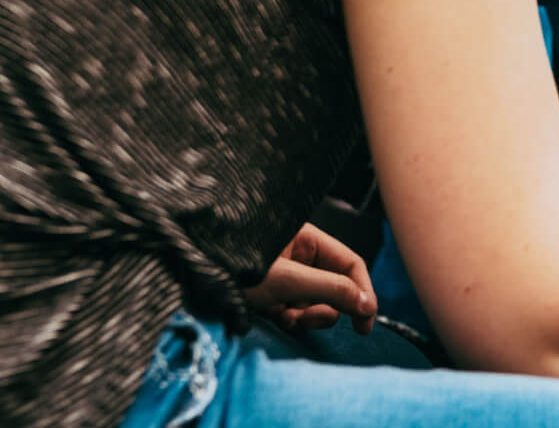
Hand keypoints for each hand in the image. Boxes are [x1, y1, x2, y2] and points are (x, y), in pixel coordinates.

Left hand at [242, 223, 377, 334]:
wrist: (192, 278)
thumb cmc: (232, 268)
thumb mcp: (287, 280)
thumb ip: (330, 289)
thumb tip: (366, 304)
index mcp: (308, 237)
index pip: (350, 262)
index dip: (362, 291)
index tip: (366, 321)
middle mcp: (300, 253)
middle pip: (335, 285)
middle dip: (326, 307)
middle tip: (310, 321)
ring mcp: (287, 274)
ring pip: (317, 301)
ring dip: (306, 315)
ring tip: (285, 318)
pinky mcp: (274, 293)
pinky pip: (297, 309)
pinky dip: (291, 317)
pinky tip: (276, 318)